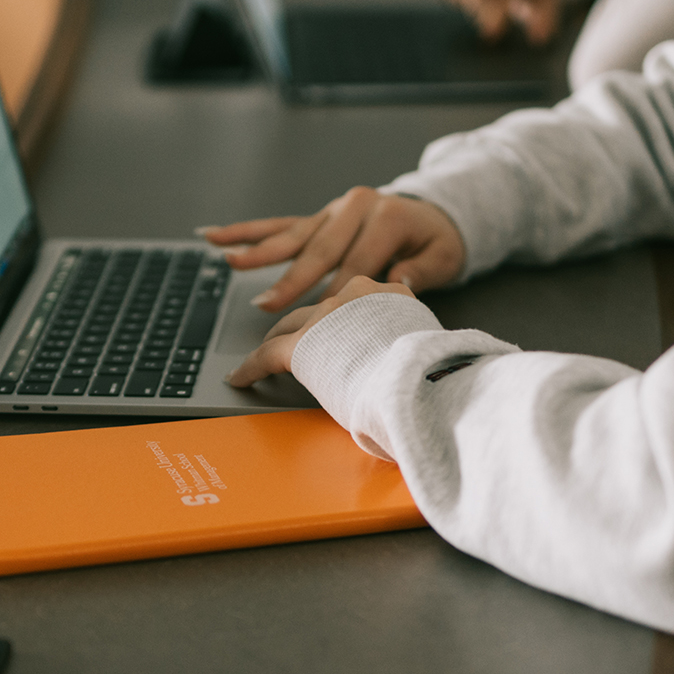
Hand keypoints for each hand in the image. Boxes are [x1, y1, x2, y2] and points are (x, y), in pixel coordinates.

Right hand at [201, 187, 464, 312]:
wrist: (432, 213)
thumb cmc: (436, 242)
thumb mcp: (442, 256)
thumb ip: (420, 270)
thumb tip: (398, 284)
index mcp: (385, 217)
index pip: (358, 261)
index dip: (339, 292)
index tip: (321, 321)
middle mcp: (355, 207)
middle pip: (320, 249)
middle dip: (293, 279)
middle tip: (268, 305)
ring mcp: (332, 211)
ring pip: (293, 235)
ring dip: (260, 252)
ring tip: (231, 262)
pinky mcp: (317, 217)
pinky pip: (279, 225)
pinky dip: (248, 232)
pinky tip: (216, 236)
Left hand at [226, 277, 412, 386]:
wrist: (419, 379)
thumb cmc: (431, 371)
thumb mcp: (423, 340)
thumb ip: (408, 339)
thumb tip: (410, 365)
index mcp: (389, 294)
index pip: (356, 301)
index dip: (341, 317)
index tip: (337, 328)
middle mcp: (353, 295)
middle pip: (318, 310)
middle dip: (304, 325)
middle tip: (294, 339)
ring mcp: (324, 317)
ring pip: (290, 326)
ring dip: (277, 340)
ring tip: (263, 355)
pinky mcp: (300, 345)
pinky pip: (268, 354)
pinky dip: (251, 367)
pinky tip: (241, 377)